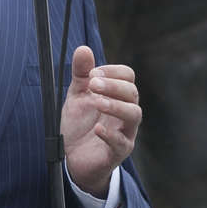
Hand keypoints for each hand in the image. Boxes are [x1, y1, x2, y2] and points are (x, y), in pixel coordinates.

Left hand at [62, 46, 140, 197]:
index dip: (113, 71)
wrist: (72, 158)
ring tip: (97, 102)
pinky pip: (122, 143)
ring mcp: (125, 132)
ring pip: (134, 114)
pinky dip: (111, 134)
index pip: (128, 76)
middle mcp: (125, 112)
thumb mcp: (77, 96)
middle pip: (132, 92)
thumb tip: (83, 49)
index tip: (92, 73)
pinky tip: (97, 129)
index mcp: (118, 96)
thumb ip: (81, 74)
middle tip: (93, 84)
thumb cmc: (80, 125)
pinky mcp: (118, 152)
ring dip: (116, 105)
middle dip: (113, 86)